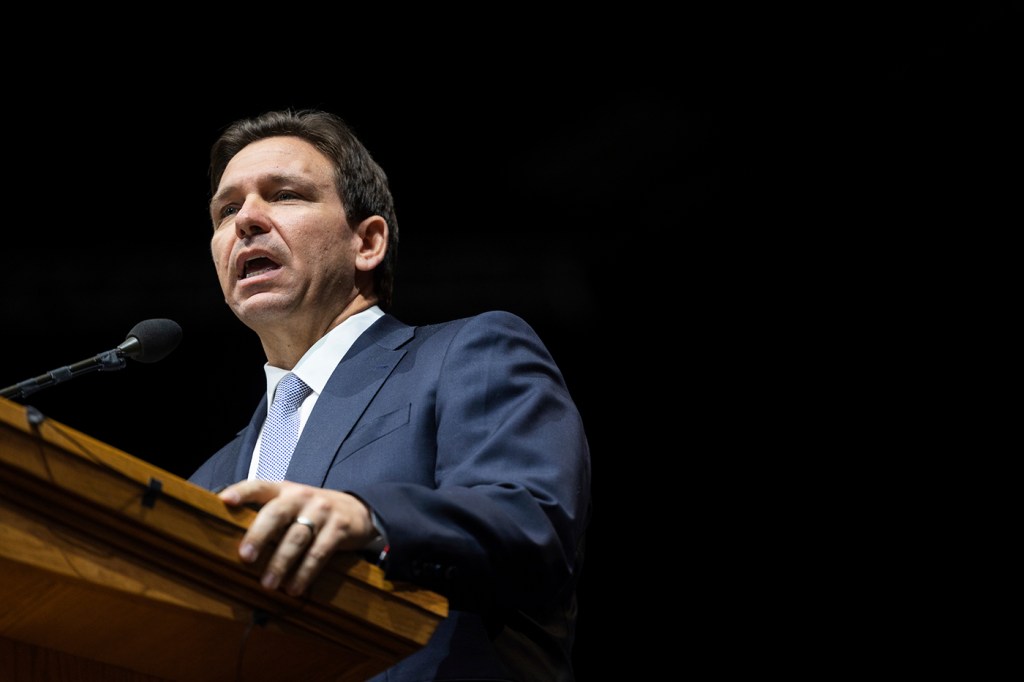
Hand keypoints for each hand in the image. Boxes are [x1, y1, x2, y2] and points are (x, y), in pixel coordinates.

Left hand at [219, 480, 378, 595]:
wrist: (358, 510)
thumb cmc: (313, 512)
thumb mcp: (292, 504)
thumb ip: (267, 514)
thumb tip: (230, 539)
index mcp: (284, 490)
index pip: (259, 486)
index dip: (241, 492)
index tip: (225, 500)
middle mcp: (301, 496)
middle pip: (276, 513)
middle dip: (259, 535)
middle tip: (245, 557)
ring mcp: (322, 511)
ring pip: (297, 537)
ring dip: (281, 563)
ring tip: (268, 584)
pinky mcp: (339, 528)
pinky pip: (319, 552)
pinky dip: (305, 572)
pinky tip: (295, 588)